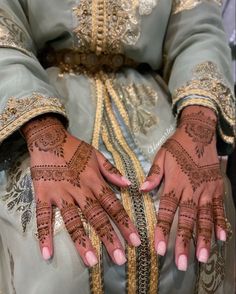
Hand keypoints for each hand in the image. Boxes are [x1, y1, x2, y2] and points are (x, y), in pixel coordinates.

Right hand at [21, 115, 140, 266]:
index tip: (135, 240)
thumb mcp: (97, 155)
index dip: (125, 223)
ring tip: (92, 261)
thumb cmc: (75, 148)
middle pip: (97, 217)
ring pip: (73, 220)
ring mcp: (61, 194)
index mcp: (94, 181)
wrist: (49, 138)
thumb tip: (130, 184)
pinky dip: (44, 234)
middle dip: (109, 238)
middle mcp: (80, 190)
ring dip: (82, 241)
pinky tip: (46, 252)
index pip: (113, 205)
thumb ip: (112, 171)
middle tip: (120, 258)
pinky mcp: (43, 196)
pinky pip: (43, 217)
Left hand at [140, 106, 226, 270]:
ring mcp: (206, 191)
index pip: (167, 210)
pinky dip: (221, 223)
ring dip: (203, 238)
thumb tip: (140, 190)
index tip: (159, 248)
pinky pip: (219, 208)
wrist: (199, 133)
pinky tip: (221, 238)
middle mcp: (191, 190)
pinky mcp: (217, 189)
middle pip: (187, 219)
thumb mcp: (161, 156)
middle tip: (182, 262)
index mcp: (175, 183)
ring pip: (205, 218)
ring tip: (201, 257)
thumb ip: (153, 175)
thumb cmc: (177, 146)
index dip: (162, 229)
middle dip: (184, 242)